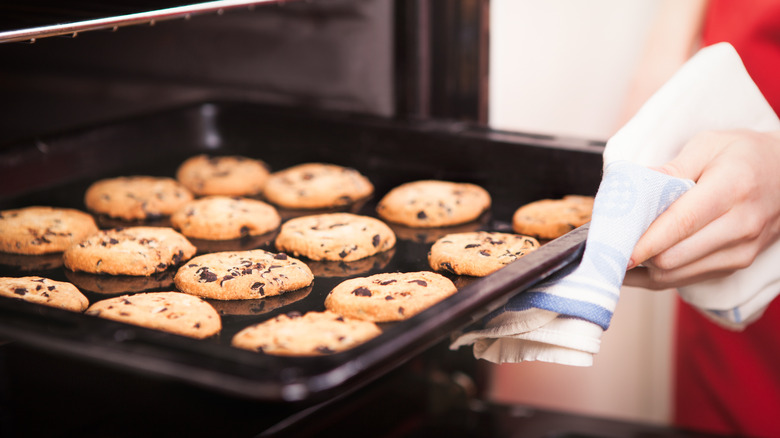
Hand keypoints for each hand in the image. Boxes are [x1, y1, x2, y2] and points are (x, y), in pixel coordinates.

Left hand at [624, 129, 779, 288]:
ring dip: (643, 269)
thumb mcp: (708, 145)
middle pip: (674, 257)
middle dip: (636, 255)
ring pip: (676, 275)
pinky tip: (637, 262)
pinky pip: (685, 280)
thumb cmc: (743, 155)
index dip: (644, 241)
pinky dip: (657, 275)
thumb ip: (671, 169)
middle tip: (607, 245)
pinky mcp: (735, 266)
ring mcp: (740, 252)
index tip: (614, 247)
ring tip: (617, 254)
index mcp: (732, 189)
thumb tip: (635, 190)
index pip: (681, 224)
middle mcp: (740, 226)